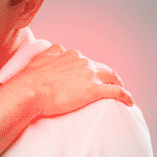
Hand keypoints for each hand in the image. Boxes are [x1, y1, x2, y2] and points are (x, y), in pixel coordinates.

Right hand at [1, 44, 132, 118]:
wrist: (29, 91)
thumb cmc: (28, 82)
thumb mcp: (35, 62)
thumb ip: (44, 58)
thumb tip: (43, 58)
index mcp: (66, 54)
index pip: (82, 59)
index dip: (87, 68)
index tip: (88, 74)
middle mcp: (80, 60)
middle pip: (99, 66)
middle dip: (105, 74)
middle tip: (109, 82)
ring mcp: (88, 74)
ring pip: (111, 76)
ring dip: (117, 82)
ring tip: (121, 90)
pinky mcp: (94, 90)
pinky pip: (116, 92)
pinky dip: (125, 96)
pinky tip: (129, 101)